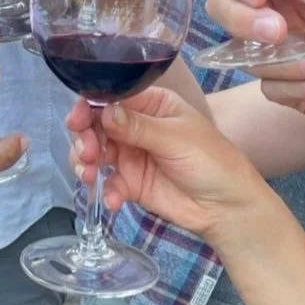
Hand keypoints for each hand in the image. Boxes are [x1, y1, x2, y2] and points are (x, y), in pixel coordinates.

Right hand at [67, 91, 268, 251]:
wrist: (227, 207)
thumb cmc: (210, 160)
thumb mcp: (176, 138)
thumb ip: (138, 127)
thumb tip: (104, 112)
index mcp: (151, 104)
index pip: (113, 97)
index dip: (90, 107)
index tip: (77, 121)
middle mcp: (136, 126)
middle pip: (97, 125)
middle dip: (85, 138)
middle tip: (87, 153)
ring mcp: (131, 155)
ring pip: (95, 152)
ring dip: (86, 162)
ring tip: (89, 175)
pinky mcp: (130, 183)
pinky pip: (108, 182)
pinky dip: (105, 191)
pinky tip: (114, 200)